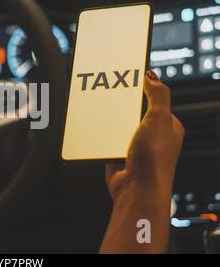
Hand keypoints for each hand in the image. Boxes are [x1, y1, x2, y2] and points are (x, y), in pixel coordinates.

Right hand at [106, 71, 184, 201]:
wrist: (136, 189)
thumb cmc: (154, 159)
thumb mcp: (160, 118)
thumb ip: (158, 94)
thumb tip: (151, 77)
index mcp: (168, 126)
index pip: (155, 101)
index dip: (143, 89)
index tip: (128, 79)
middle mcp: (152, 137)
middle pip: (133, 111)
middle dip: (122, 106)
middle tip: (110, 95)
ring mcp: (135, 147)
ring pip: (118, 125)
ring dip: (110, 121)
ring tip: (103, 114)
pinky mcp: (119, 155)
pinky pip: (107, 140)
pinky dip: (101, 136)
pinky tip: (97, 131)